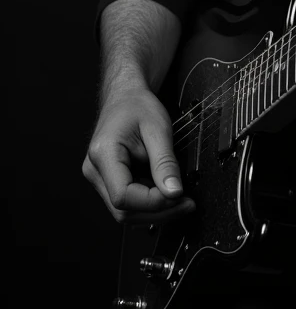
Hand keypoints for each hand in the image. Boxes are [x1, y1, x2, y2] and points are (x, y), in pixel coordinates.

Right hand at [82, 85, 194, 222]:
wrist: (125, 96)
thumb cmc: (138, 106)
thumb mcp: (158, 129)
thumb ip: (165, 163)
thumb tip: (174, 192)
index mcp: (103, 154)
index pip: (123, 196)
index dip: (153, 202)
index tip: (178, 195)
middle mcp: (94, 170)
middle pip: (123, 211)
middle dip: (158, 212)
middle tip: (187, 203)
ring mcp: (98, 177)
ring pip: (125, 212)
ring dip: (155, 211)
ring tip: (181, 199)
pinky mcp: (107, 181)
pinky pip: (128, 202)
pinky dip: (149, 203)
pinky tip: (166, 194)